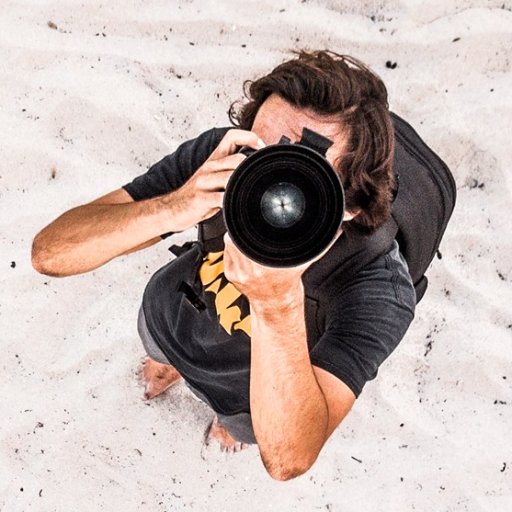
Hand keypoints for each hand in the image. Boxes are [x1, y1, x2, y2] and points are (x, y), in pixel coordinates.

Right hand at [165, 130, 264, 231]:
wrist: (172, 208)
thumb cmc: (197, 194)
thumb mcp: (214, 177)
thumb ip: (231, 171)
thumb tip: (254, 170)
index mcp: (214, 159)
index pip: (232, 137)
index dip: (250, 138)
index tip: (261, 148)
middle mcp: (209, 167)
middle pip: (237, 159)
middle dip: (251, 169)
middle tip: (259, 179)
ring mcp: (204, 182)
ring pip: (230, 177)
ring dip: (241, 186)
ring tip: (248, 193)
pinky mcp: (201, 198)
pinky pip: (221, 198)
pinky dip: (231, 203)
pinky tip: (234, 206)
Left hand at [223, 230, 340, 309]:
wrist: (277, 303)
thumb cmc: (289, 281)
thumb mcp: (304, 261)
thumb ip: (321, 244)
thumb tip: (335, 229)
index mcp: (266, 267)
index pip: (247, 238)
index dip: (248, 226)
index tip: (253, 221)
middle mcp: (250, 270)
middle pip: (236, 238)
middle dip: (242, 229)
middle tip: (250, 224)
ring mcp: (238, 273)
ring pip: (229, 244)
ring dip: (236, 237)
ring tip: (248, 235)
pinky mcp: (230, 274)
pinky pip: (227, 254)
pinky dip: (233, 247)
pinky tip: (243, 247)